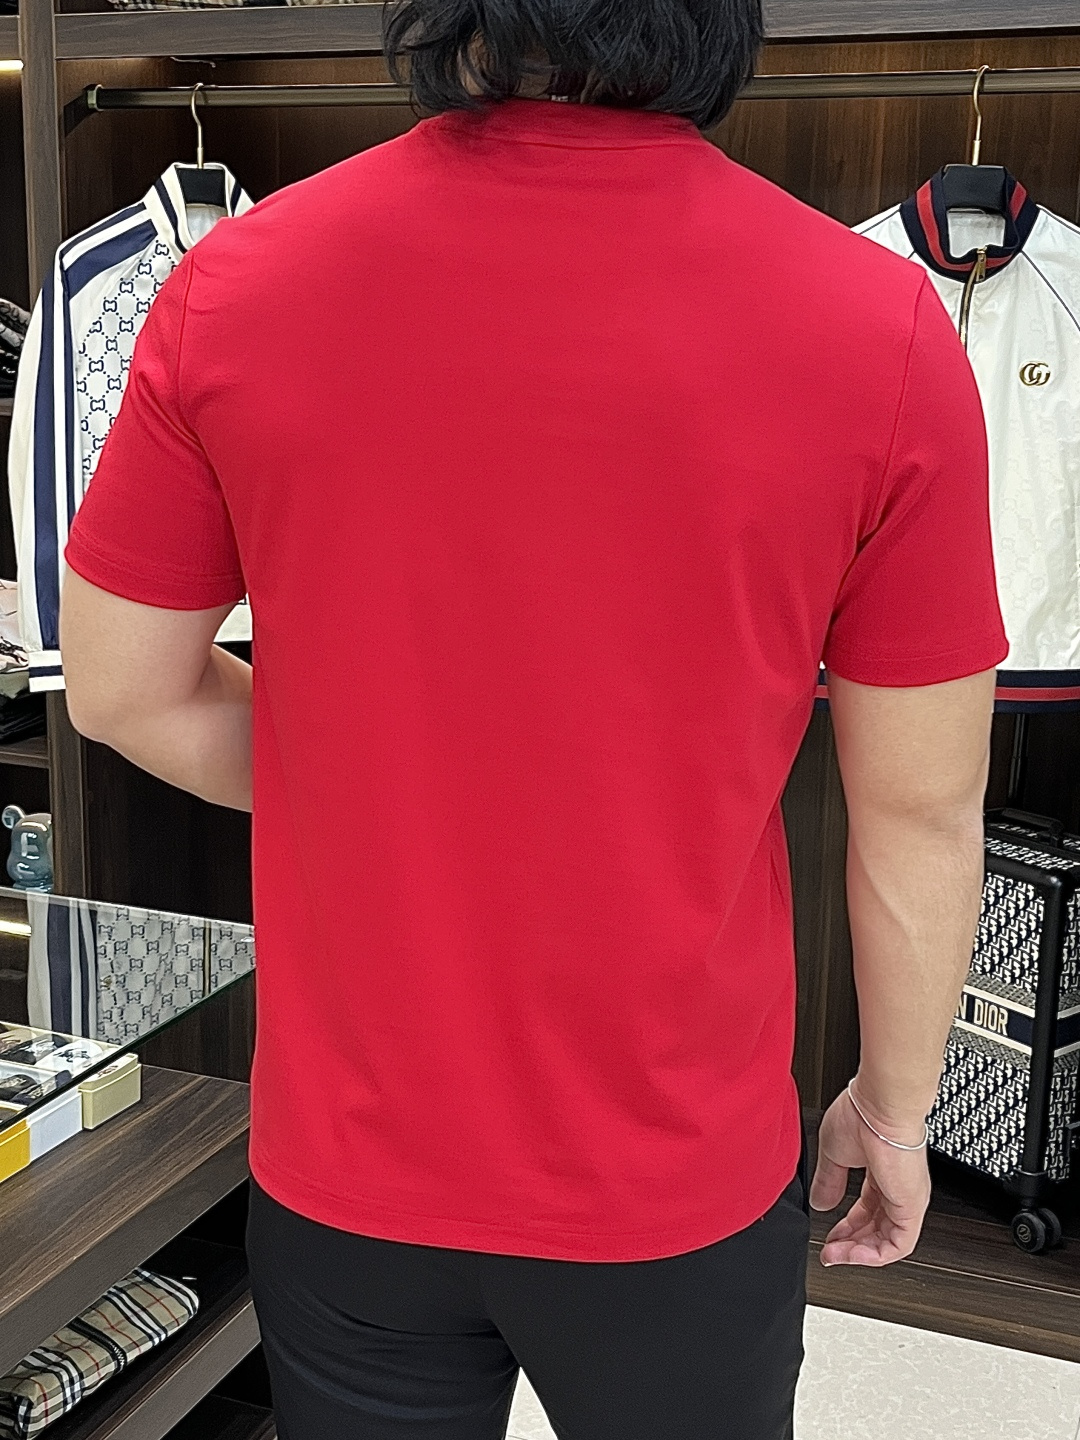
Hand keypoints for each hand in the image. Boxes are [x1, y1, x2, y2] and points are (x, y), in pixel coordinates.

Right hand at [810, 1083, 931, 1266]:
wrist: (880, 1107)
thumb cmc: (862, 1116)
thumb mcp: (834, 1153)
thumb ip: (828, 1181)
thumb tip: (820, 1203)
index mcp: (882, 1171)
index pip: (867, 1209)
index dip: (847, 1226)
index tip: (829, 1237)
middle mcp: (898, 1187)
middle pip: (876, 1228)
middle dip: (850, 1243)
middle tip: (830, 1252)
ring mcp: (907, 1198)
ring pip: (888, 1241)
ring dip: (858, 1253)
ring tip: (835, 1255)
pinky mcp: (912, 1207)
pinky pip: (898, 1245)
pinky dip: (874, 1255)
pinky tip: (853, 1254)